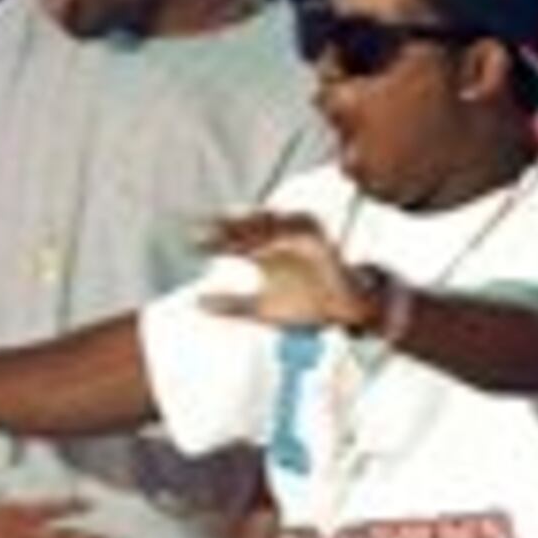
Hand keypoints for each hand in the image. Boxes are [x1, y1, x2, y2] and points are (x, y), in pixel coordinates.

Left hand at [198, 211, 379, 332]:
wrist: (345, 314)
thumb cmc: (304, 306)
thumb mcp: (261, 310)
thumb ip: (231, 305)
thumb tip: (196, 303)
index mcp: (263, 251)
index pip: (233, 239)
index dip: (213, 240)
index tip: (192, 244)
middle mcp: (279, 239)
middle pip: (249, 226)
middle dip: (227, 227)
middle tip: (206, 231)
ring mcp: (300, 238)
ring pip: (273, 224)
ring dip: (252, 227)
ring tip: (231, 236)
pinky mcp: (322, 242)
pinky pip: (302, 232)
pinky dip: (284, 234)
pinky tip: (267, 242)